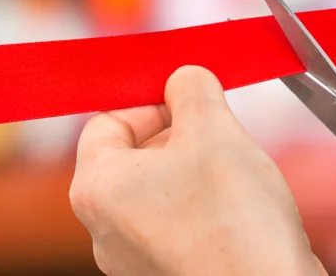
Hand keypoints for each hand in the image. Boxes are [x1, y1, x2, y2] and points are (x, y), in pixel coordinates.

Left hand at [70, 66, 326, 275]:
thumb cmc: (235, 225)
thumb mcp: (214, 130)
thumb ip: (192, 89)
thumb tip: (185, 78)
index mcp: (97, 188)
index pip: (108, 120)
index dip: (150, 100)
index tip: (187, 98)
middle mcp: (106, 228)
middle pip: (137, 153)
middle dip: (179, 133)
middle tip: (217, 130)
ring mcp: (136, 256)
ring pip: (163, 186)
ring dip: (197, 166)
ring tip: (233, 171)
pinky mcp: (169, 270)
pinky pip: (180, 218)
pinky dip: (207, 201)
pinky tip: (238, 204)